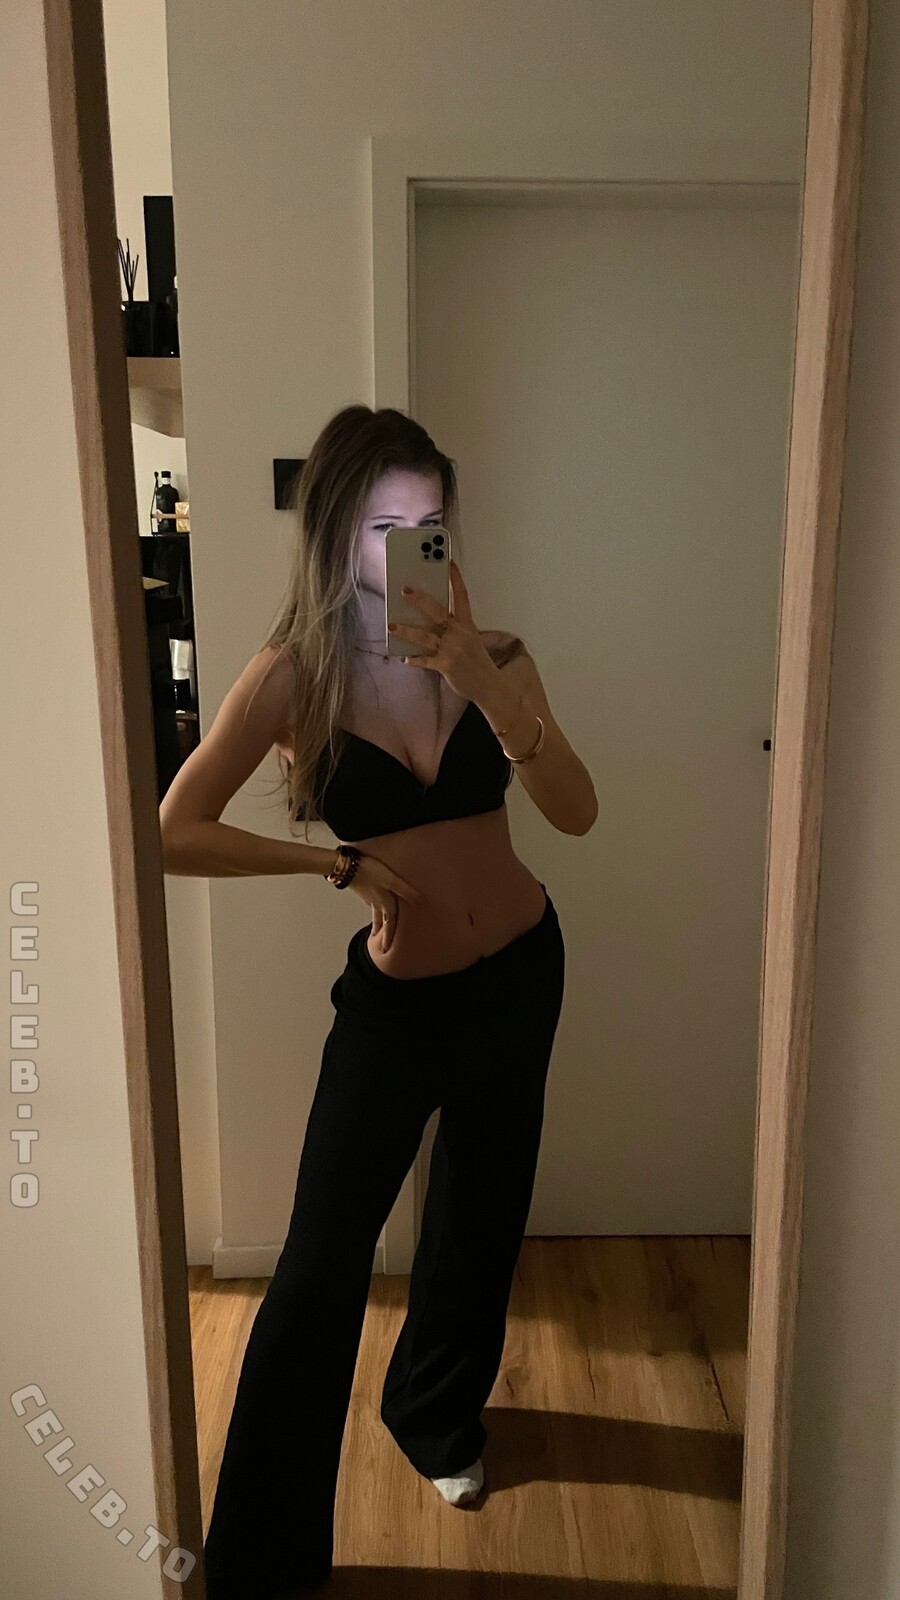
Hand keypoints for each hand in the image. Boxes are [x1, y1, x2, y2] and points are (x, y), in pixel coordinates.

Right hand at [347, 853, 422, 951]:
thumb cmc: (369, 872)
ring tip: (377, 926)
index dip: (388, 937)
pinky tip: (372, 901)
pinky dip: (372, 905)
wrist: (346, 866)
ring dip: (377, 921)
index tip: (385, 950)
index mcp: (384, 903)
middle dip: (380, 932)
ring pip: (374, 911)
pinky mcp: (362, 887)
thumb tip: (420, 902)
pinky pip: (369, 900)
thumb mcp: (392, 881)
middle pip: (380, 920)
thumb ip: (406, 891)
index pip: (389, 924)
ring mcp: (367, 895)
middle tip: (379, 944)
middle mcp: (375, 902)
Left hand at [388, 559, 499, 702]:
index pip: (462, 596)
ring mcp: (452, 650)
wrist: (489, 686)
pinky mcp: (445, 666)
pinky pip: (425, 660)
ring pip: (425, 636)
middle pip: (437, 611)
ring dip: (406, 630)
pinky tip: (405, 658)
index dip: (455, 578)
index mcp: (468, 625)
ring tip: (391, 625)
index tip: (448, 562)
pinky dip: (414, 659)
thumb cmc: (478, 662)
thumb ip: (453, 630)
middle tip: (405, 589)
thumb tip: (428, 621)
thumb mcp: (471, 641)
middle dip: (420, 600)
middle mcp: (460, 634)